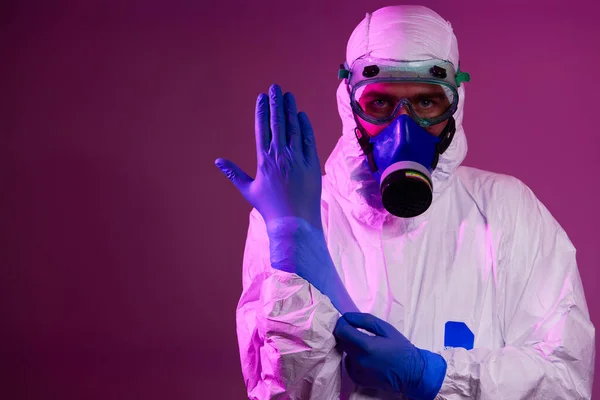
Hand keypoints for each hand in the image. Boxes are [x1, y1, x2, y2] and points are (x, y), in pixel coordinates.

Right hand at [215, 84, 322, 229]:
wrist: (293, 222)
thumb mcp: (249, 190)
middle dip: (276, 103)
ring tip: (288, 95)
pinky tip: (301, 115)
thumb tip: (218, 162)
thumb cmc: (269, 208)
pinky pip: (309, 140)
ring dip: (290, 110)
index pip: (262, 128)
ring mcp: (297, 159)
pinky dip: (305, 126)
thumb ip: (234, 173)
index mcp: (264, 160)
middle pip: (278, 123)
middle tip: (275, 88)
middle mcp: (280, 156)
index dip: (262, 110)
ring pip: (294, 128)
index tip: (262, 97)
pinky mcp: (312, 164)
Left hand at [334, 312, 446, 399]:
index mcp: (366, 346)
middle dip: (347, 333)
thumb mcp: (386, 329)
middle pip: (341, 341)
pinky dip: (354, 358)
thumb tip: (347, 316)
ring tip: (366, 346)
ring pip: (345, 352)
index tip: (347, 320)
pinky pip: (349, 364)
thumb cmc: (401, 348)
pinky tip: (367, 358)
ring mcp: (357, 371)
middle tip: (358, 331)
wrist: (411, 374)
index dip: (342, 322)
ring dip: (351, 346)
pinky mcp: (357, 379)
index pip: (341, 331)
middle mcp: (358, 360)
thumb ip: (365, 320)